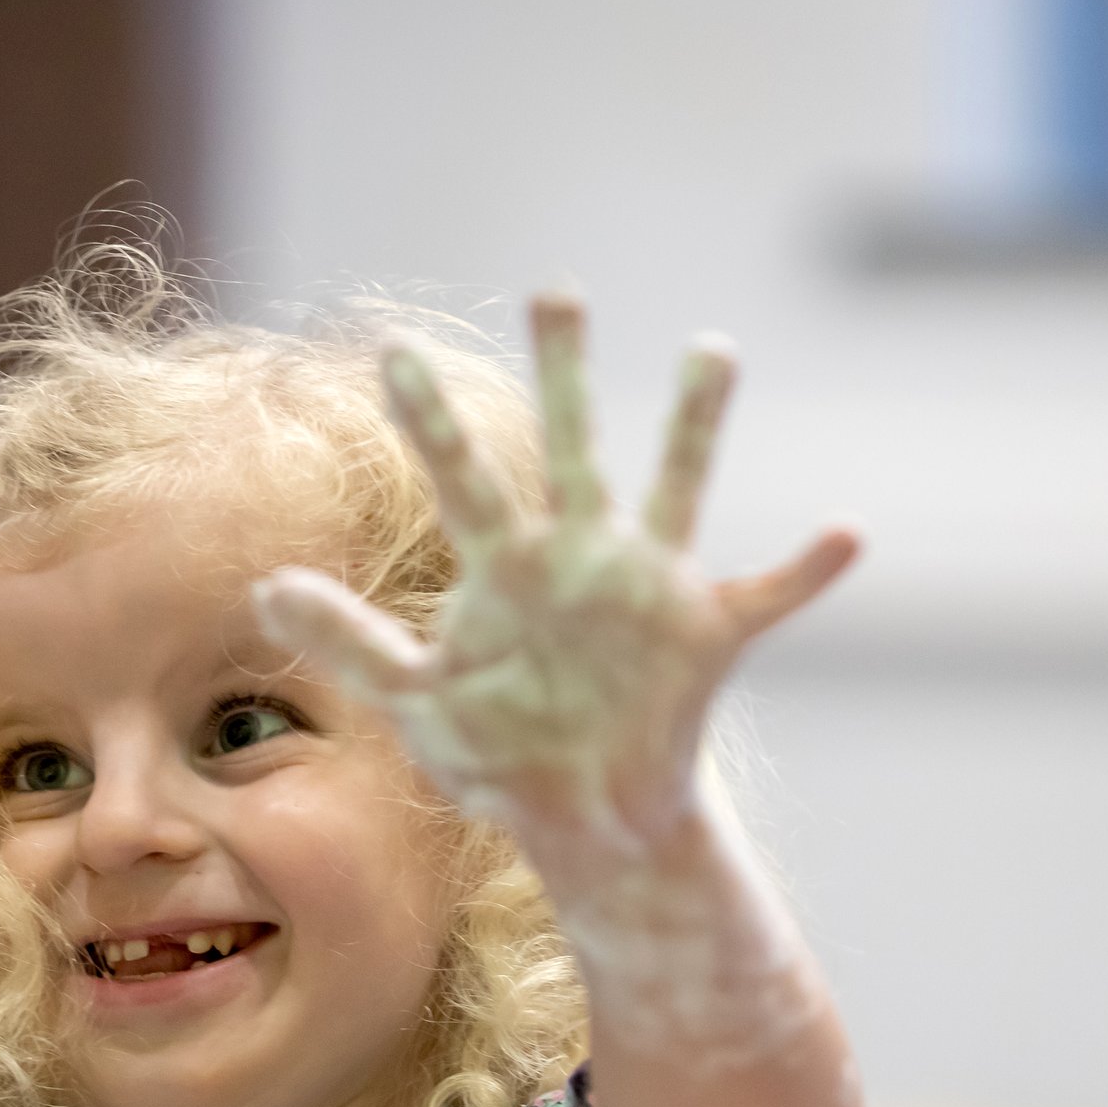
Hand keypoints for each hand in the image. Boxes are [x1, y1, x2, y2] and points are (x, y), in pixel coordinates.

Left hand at [253, 293, 853, 870]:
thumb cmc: (498, 753)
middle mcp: (579, 555)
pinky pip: (768, 592)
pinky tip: (844, 533)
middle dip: (561, 372)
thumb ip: (348, 642)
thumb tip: (263, 588)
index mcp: (505, 568)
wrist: (583, 817)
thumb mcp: (416, 701)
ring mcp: (647, 586)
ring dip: (693, 423)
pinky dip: (806, 568)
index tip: (394, 351)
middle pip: (568, 446)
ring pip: (674, 484)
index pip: (457, 479)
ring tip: (710, 350)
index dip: (425, 420)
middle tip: (553, 288)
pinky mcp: (707, 633)